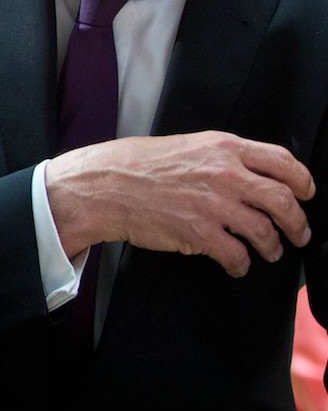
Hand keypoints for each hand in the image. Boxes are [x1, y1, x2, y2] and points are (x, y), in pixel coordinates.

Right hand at [46, 132, 313, 276]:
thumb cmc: (139, 165)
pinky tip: (238, 265)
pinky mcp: (199, 234)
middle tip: (299, 233)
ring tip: (270, 251)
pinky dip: (242, 264)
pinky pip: (236, 255)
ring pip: (265, 231)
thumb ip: (223, 157)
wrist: (104, 187)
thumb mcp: (188, 145)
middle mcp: (225, 175)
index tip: (306, 194)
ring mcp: (214, 205)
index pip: (283, 163)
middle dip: (298, 222)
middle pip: (283, 201)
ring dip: (273, 246)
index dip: (303, 182)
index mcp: (224, 148)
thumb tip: (253, 175)